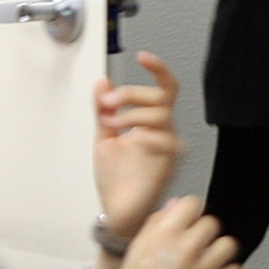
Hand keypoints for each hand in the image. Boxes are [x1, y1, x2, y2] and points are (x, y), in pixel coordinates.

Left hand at [97, 51, 182, 243]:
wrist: (117, 212)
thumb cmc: (115, 180)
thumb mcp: (102, 138)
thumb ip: (103, 110)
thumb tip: (102, 83)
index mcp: (147, 122)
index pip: (161, 89)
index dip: (157, 69)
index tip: (142, 57)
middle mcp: (160, 131)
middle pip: (161, 97)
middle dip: (132, 94)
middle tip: (108, 104)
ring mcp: (165, 147)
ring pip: (162, 115)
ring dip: (133, 114)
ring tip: (112, 125)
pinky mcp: (167, 163)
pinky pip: (167, 142)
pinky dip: (147, 136)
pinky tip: (131, 141)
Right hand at [100, 195, 243, 268]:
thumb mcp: (138, 249)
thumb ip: (157, 223)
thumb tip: (175, 206)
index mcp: (165, 233)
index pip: (192, 203)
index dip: (190, 214)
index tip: (189, 223)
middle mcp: (188, 246)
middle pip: (212, 223)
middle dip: (203, 235)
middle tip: (194, 249)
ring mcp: (206, 267)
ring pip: (228, 244)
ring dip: (219, 252)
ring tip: (206, 264)